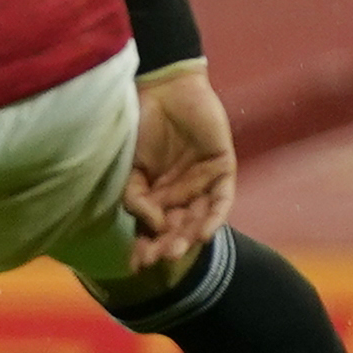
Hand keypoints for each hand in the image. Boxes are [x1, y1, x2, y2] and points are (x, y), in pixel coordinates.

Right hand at [120, 63, 237, 269]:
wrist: (162, 88)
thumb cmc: (138, 124)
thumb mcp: (129, 165)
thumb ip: (134, 195)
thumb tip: (148, 224)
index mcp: (157, 193)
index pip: (153, 228)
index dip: (145, 246)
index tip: (136, 264)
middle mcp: (182, 192)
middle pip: (177, 228)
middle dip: (168, 245)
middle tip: (159, 259)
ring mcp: (203, 181)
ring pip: (199, 218)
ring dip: (189, 237)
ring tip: (177, 251)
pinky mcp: (223, 169)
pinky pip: (222, 200)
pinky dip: (214, 217)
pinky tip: (203, 233)